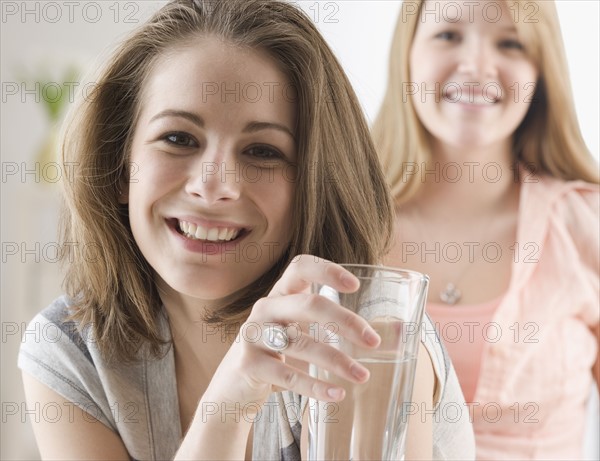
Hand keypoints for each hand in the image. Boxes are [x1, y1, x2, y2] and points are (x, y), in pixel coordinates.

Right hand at [204, 255, 380, 410]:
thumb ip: (332, 325)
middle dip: (345, 321)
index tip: (354, 286)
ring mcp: (254, 335)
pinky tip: (337, 394)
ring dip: (337, 361)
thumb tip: (392, 331)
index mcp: (280, 294)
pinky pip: (288, 375)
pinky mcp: (249, 364)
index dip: (327, 271)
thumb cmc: (275, 351)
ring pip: (301, 343)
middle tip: (373, 341)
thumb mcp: (298, 330)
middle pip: (309, 305)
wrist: (233, 385)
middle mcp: (265, 308)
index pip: (300, 268)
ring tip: (362, 376)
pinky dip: (315, 387)